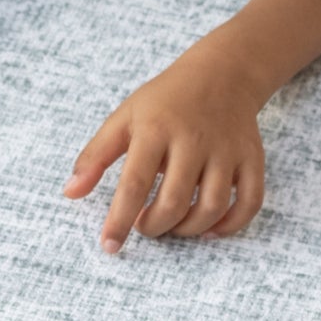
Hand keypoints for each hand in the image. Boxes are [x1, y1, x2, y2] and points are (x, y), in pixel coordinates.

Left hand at [63, 40, 267, 249]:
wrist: (220, 74)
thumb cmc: (164, 102)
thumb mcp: (124, 118)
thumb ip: (95, 156)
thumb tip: (70, 194)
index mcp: (155, 128)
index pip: (134, 183)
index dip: (120, 219)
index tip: (110, 245)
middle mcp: (192, 139)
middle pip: (174, 201)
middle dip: (154, 226)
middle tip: (144, 226)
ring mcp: (226, 149)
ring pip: (211, 207)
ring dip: (188, 229)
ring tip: (172, 226)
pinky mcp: (251, 158)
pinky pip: (248, 203)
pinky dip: (230, 225)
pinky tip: (209, 229)